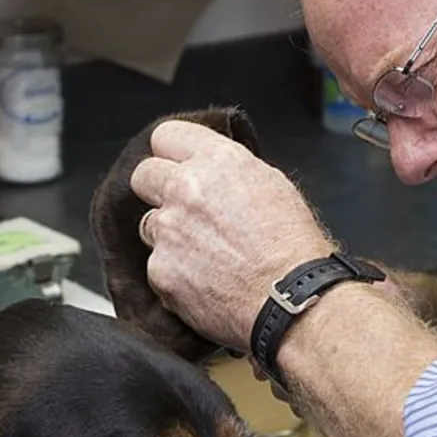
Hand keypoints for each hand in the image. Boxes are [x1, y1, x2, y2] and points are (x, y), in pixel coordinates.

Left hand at [130, 120, 333, 349]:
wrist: (291, 300)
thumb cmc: (292, 249)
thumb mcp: (273, 187)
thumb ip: (231, 172)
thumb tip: (213, 173)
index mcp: (218, 161)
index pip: (166, 136)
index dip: (170, 153)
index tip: (174, 165)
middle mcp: (187, 190)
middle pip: (143, 175)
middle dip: (157, 190)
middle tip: (181, 210)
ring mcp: (169, 231)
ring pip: (149, 225)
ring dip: (168, 236)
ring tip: (204, 255)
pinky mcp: (160, 270)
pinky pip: (156, 266)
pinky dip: (175, 274)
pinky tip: (204, 282)